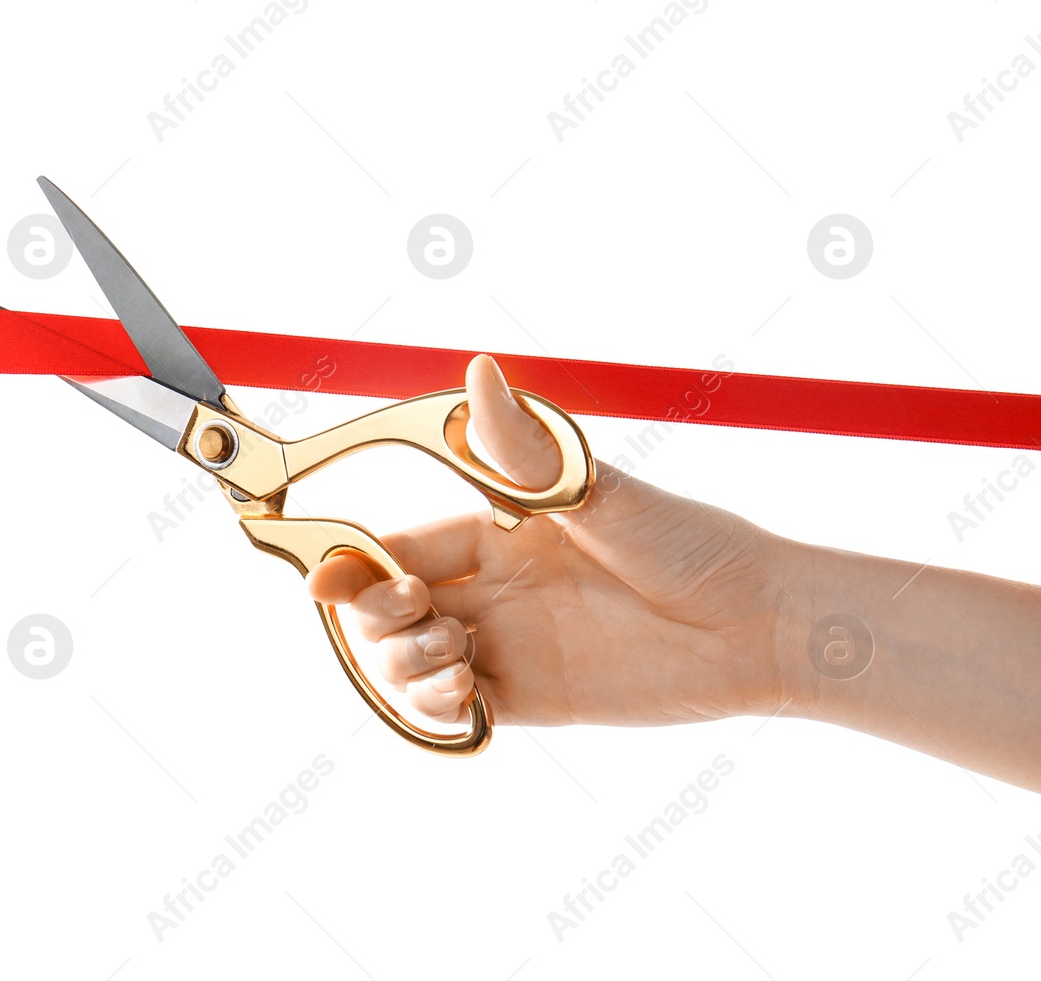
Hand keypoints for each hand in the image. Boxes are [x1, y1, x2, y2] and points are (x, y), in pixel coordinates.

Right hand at [306, 355, 804, 727]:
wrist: (761, 626)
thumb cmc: (691, 543)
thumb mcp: (598, 493)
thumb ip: (520, 449)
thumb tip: (478, 370)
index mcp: (497, 533)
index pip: (400, 546)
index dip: (354, 564)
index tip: (321, 579)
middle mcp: (494, 589)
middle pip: (390, 608)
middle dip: (377, 616)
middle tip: (421, 613)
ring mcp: (510, 647)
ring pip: (410, 663)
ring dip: (405, 665)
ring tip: (457, 658)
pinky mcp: (532, 702)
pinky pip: (454, 712)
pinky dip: (435, 708)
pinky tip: (466, 692)